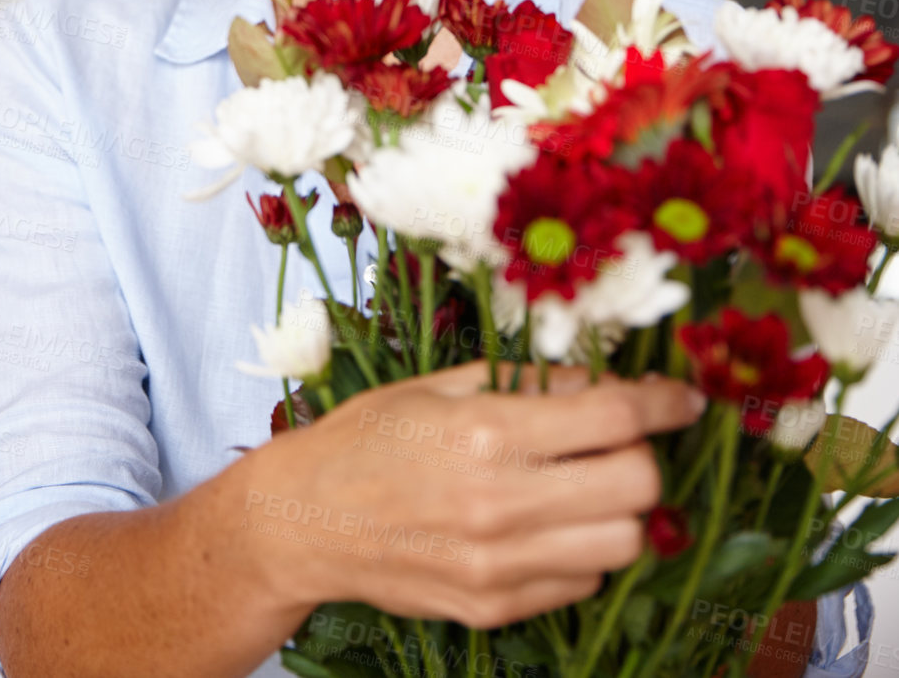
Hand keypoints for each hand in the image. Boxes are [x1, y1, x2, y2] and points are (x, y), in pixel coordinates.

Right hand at [246, 362, 706, 631]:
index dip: (661, 403)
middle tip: (619, 442)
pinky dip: (583, 552)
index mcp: (486, 431)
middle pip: (638, 487)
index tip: (682, 397)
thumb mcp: (445, 383)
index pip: (614, 419)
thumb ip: (530, 381)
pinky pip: (581, 584)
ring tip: (586, 485)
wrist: (305, 520)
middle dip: (643, 457)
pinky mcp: (493, 608)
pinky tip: (549, 524)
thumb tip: (603, 381)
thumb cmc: (371, 435)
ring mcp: (499, 565)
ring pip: (624, 545)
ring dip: (620, 510)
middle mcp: (500, 502)